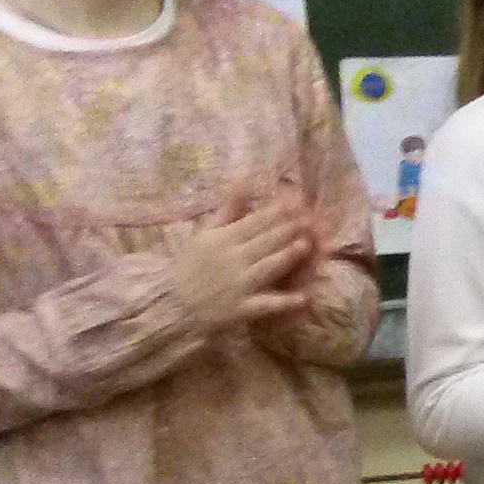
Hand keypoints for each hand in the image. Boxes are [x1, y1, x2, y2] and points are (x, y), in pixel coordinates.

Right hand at [169, 196, 312, 333]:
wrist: (173, 301)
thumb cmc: (193, 263)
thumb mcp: (207, 232)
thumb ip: (229, 207)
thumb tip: (243, 174)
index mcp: (223, 239)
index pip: (254, 223)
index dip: (276, 213)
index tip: (297, 202)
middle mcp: (232, 259)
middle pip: (264, 242)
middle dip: (287, 230)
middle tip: (310, 221)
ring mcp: (238, 285)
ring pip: (267, 268)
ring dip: (287, 257)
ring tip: (307, 246)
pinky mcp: (242, 309)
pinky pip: (265, 305)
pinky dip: (284, 302)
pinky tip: (304, 297)